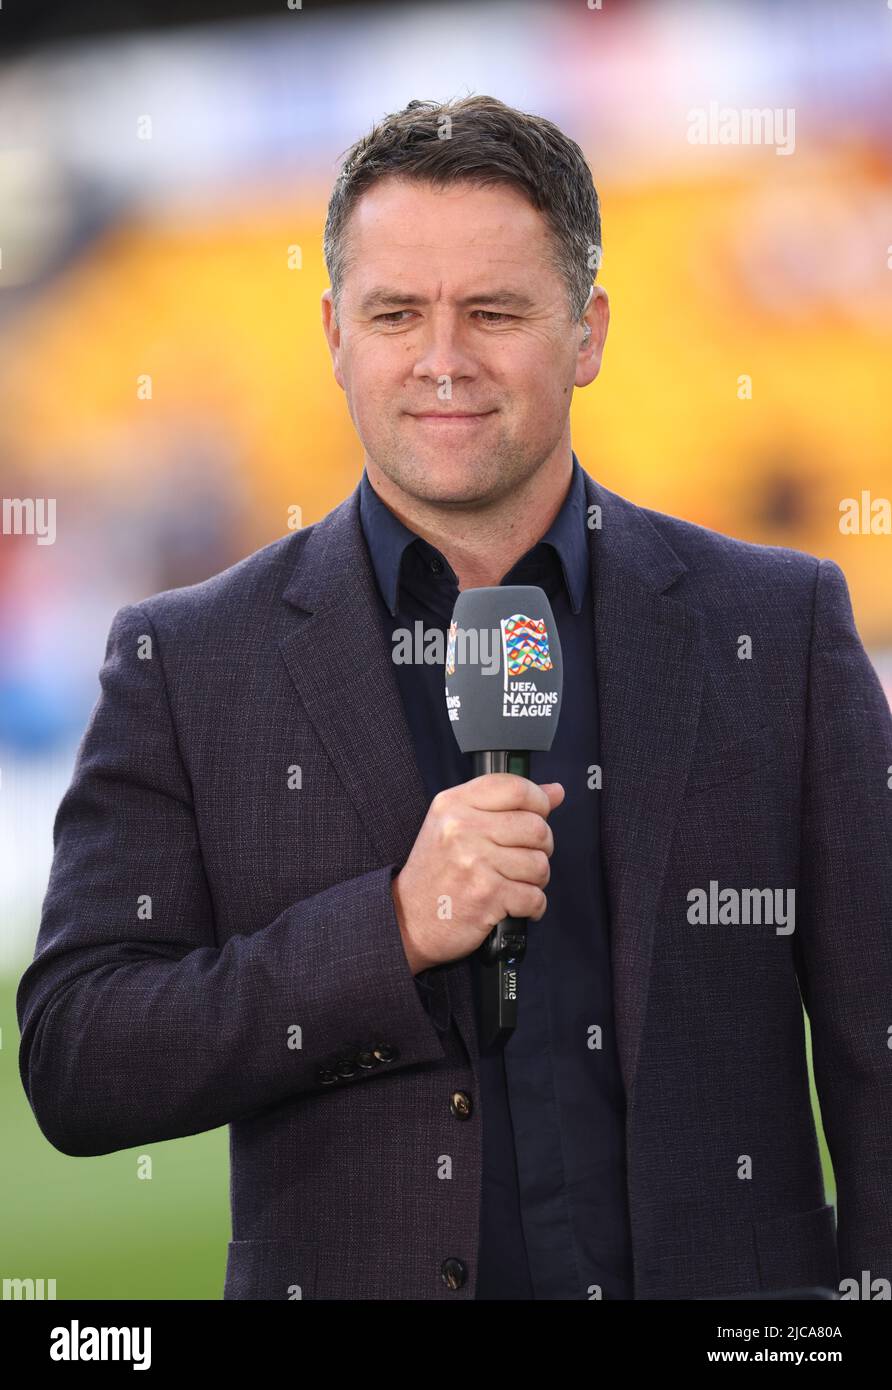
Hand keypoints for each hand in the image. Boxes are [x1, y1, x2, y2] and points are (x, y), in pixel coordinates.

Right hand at [392, 773, 564, 973]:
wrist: (408, 919)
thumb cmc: (437, 872)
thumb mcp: (456, 824)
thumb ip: (505, 804)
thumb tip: (555, 791)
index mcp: (454, 804)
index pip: (516, 787)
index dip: (538, 802)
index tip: (538, 815)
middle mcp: (462, 828)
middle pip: (536, 827)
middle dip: (541, 847)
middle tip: (523, 858)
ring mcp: (474, 862)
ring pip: (540, 864)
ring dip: (535, 880)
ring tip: (515, 882)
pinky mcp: (486, 895)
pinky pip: (535, 897)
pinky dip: (533, 906)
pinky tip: (514, 904)